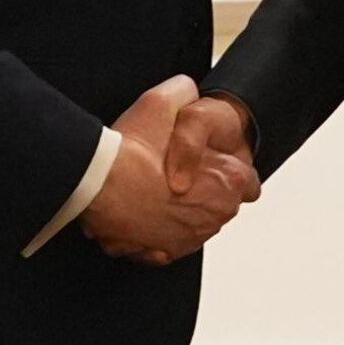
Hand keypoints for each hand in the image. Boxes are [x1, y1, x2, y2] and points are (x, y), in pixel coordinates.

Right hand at [80, 77, 259, 266]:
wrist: (96, 185)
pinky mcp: (164, 253)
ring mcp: (191, 237)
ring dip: (177, 207)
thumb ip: (184, 91)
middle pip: (218, 200)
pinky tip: (140, 209)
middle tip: (169, 169)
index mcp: (230, 180)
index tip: (203, 160)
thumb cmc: (132, 149)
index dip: (223, 165)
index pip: (247, 179)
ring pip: (192, 220)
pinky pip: (166, 241)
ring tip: (151, 187)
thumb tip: (188, 93)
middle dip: (200, 187)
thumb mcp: (162, 100)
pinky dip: (156, 229)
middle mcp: (217, 214)